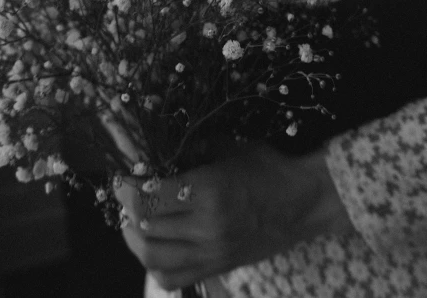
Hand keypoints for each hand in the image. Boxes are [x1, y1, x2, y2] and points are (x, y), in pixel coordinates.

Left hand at [114, 142, 353, 290]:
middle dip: (126, 211)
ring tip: (133, 221)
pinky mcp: (217, 268)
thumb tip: (157, 152)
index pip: (149, 197)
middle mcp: (207, 227)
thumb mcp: (230, 148)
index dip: (126, 189)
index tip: (121, 178)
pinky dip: (154, 265)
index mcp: (209, 191)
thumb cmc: (268, 167)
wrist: (304, 202)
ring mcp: (212, 252)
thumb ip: (192, 150)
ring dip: (134, 239)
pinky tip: (154, 245)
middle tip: (125, 196)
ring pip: (152, 257)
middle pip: (145, 228)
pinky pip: (173, 278)